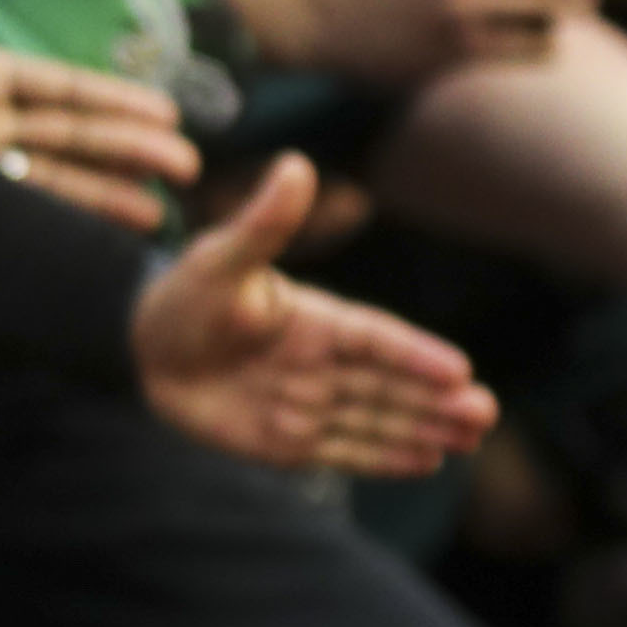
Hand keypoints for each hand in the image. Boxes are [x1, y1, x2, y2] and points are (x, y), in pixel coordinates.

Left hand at [132, 151, 497, 474]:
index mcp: (317, 320)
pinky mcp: (288, 442)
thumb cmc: (184, 298)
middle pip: (390, 385)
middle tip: (484, 415)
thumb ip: (264, 223)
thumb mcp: (221, 258)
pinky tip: (427, 462)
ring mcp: (309, 403)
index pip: (376, 339)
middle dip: (437, 401)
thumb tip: (296, 164)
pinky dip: (383, 458)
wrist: (142, 352)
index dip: (415, 355)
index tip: (458, 369)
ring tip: (469, 440)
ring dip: (423, 430)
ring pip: (377, 418)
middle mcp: (323, 363)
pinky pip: (342, 451)